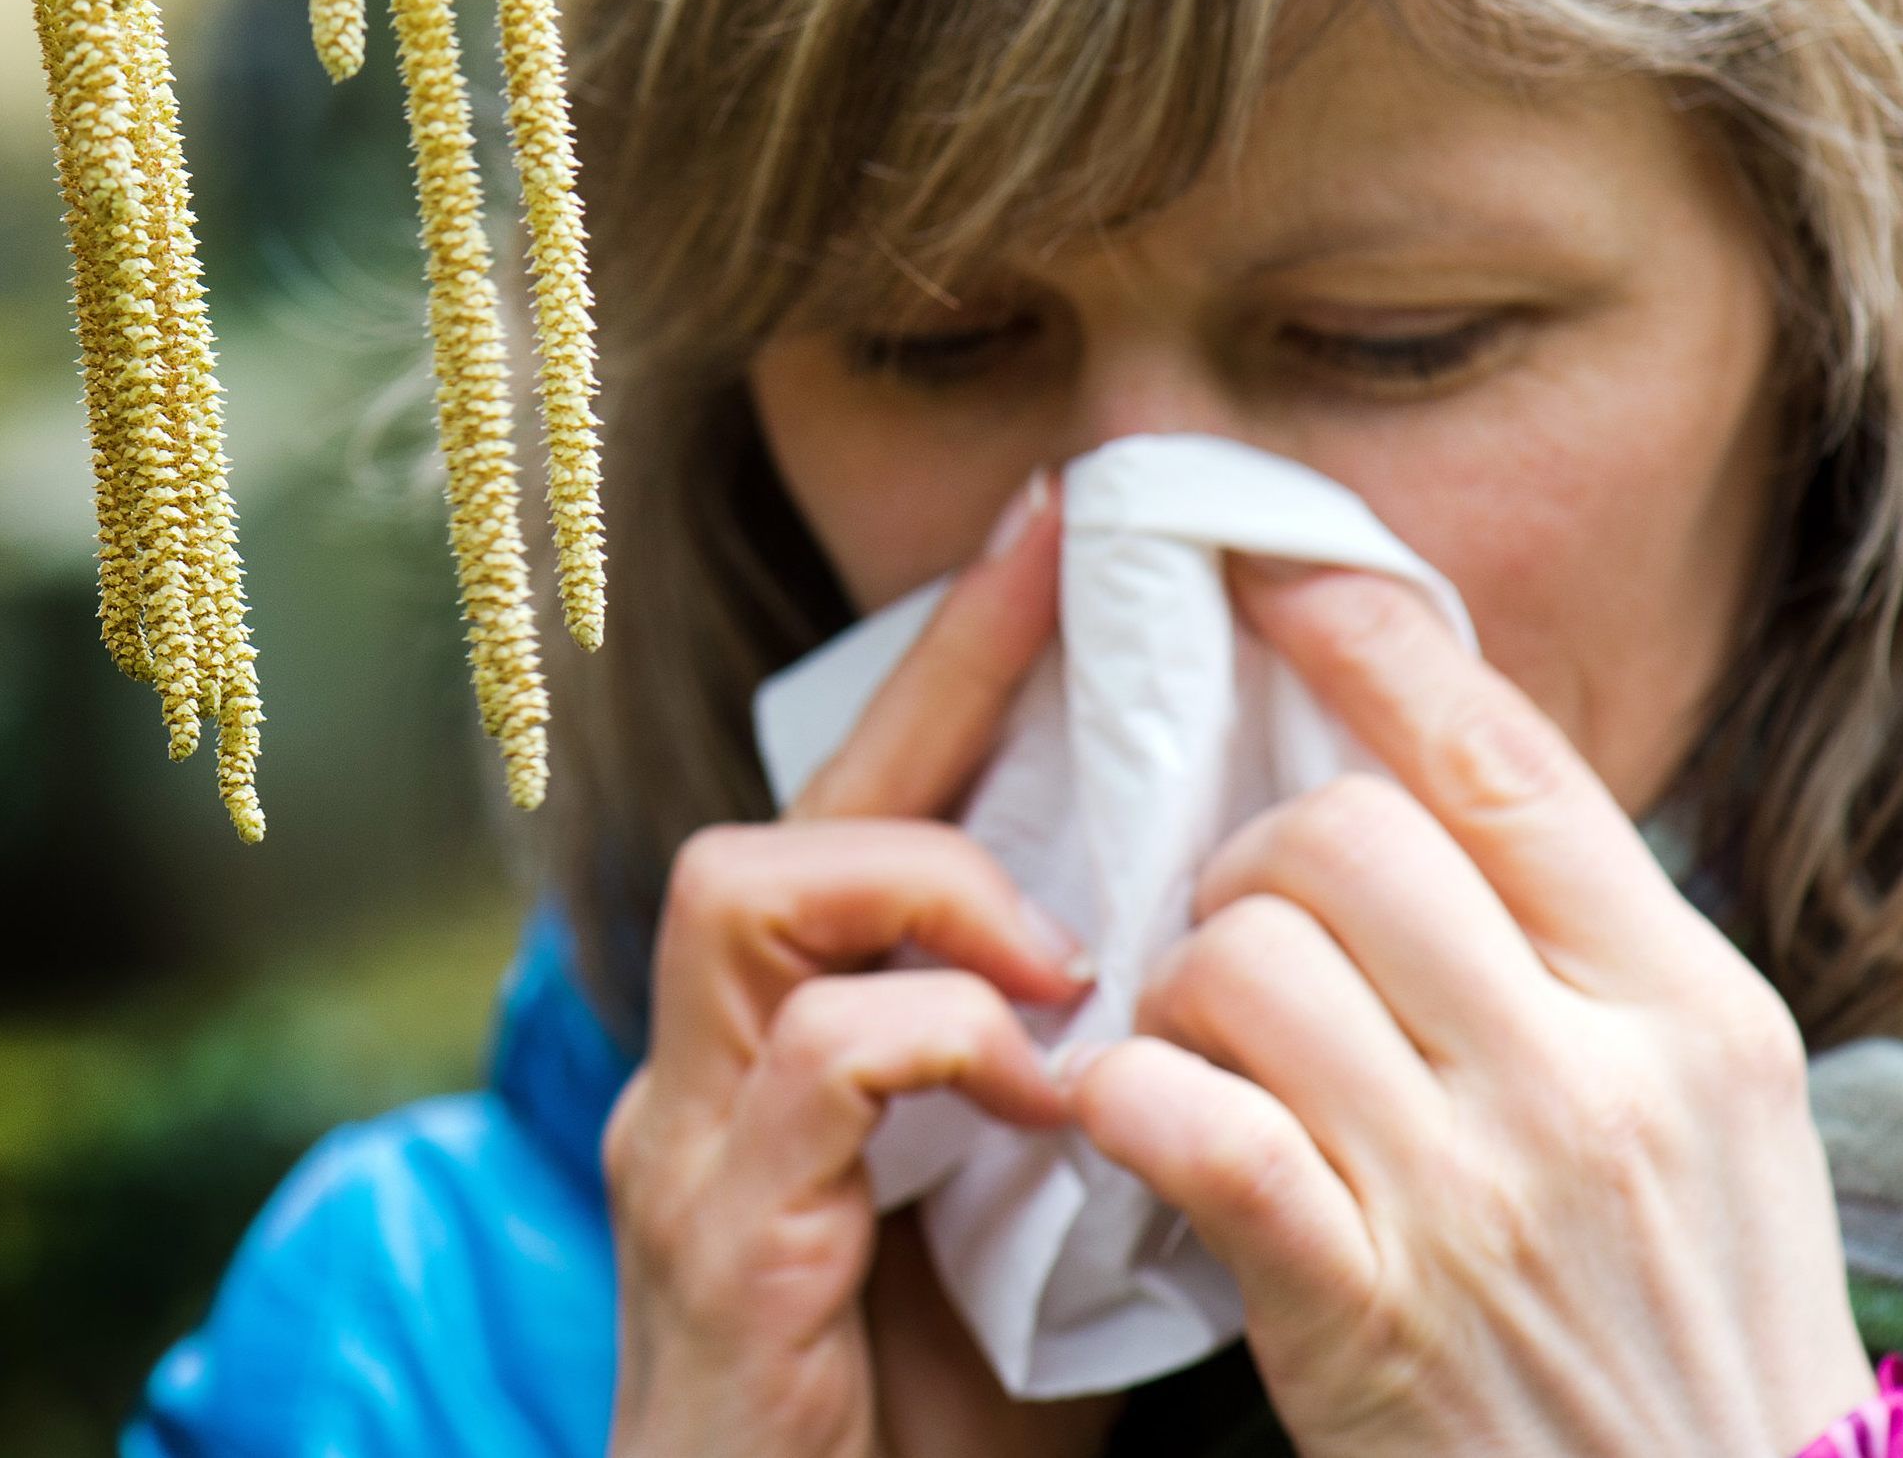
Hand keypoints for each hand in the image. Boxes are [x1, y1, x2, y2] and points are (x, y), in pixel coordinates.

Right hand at [603, 476, 1112, 1457]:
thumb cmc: (930, 1428)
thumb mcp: (1034, 1227)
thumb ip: (1080, 1092)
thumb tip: (1207, 977)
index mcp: (795, 1054)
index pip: (869, 816)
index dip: (958, 668)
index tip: (1060, 533)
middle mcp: (715, 1069)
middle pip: (793, 809)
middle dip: (932, 680)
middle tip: (1063, 572)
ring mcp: (694, 1143)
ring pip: (748, 890)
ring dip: (925, 883)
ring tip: (1057, 947)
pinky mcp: (713, 1234)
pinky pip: (812, 1064)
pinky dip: (938, 1040)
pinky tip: (1039, 1090)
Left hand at [1068, 563, 1874, 1457]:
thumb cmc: (1685, 1314)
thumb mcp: (1700, 1107)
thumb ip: (1578, 948)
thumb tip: (1426, 766)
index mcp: (1686, 1004)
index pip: (1504, 763)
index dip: (1370, 641)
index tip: (1272, 569)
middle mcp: (1591, 1080)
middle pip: (1345, 835)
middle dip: (1250, 855)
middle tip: (1239, 924)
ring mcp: (1475, 1198)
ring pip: (1247, 961)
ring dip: (1179, 982)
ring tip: (1199, 1038)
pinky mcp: (1361, 1312)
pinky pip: (1194, 1127)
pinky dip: (1130, 1097)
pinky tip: (1133, 1115)